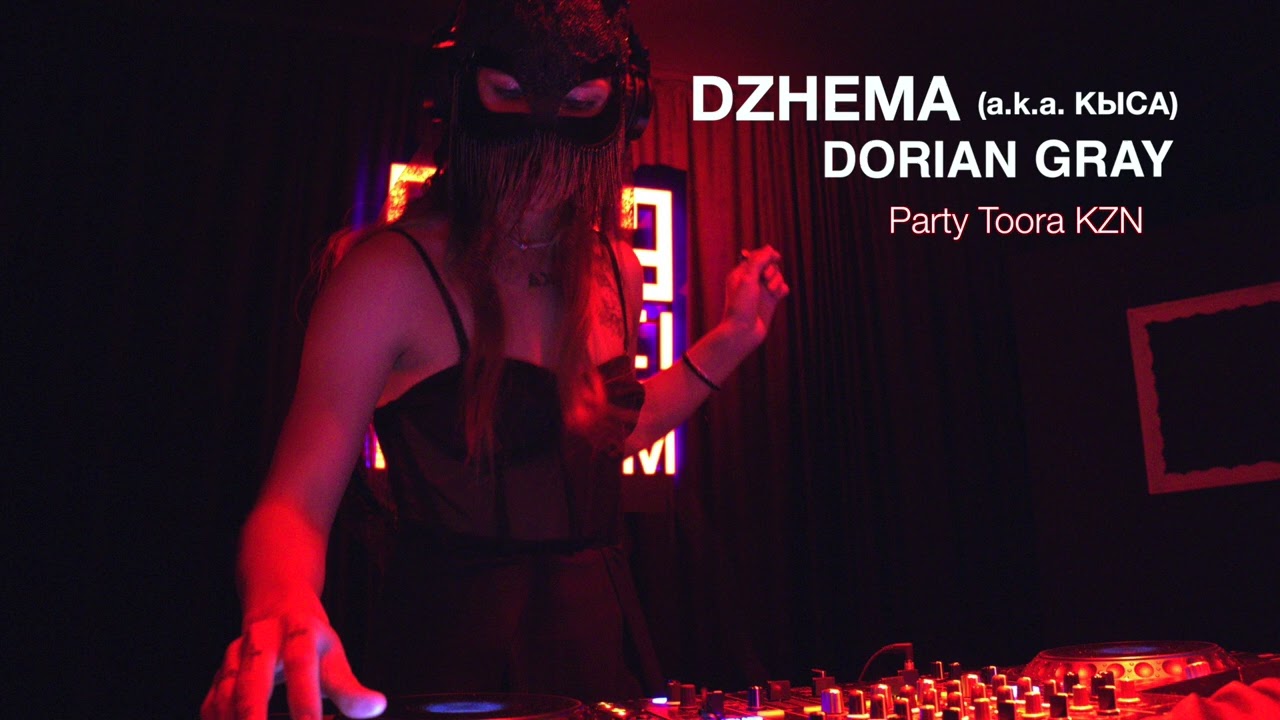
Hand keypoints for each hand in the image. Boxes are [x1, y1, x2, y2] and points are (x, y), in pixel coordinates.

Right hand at [201, 593, 385, 719]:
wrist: (275, 604)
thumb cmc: (310, 638)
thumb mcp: (333, 656)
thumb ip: (350, 687)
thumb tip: (376, 707)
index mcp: (299, 633)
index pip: (301, 665)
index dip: (305, 700)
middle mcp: (263, 641)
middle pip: (252, 678)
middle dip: (253, 713)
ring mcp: (236, 657)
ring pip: (226, 691)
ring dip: (232, 719)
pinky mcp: (219, 673)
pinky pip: (211, 702)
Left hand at [722, 245, 789, 347]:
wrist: (743, 332)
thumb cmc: (741, 305)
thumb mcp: (748, 278)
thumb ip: (758, 260)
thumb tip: (769, 248)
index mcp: (741, 273)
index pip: (758, 257)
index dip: (767, 256)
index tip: (774, 257)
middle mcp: (752, 281)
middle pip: (770, 265)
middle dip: (772, 270)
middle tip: (765, 279)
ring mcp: (761, 292)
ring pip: (777, 277)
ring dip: (777, 281)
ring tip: (771, 291)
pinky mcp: (770, 302)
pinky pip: (782, 290)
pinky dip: (782, 290)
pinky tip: (778, 295)